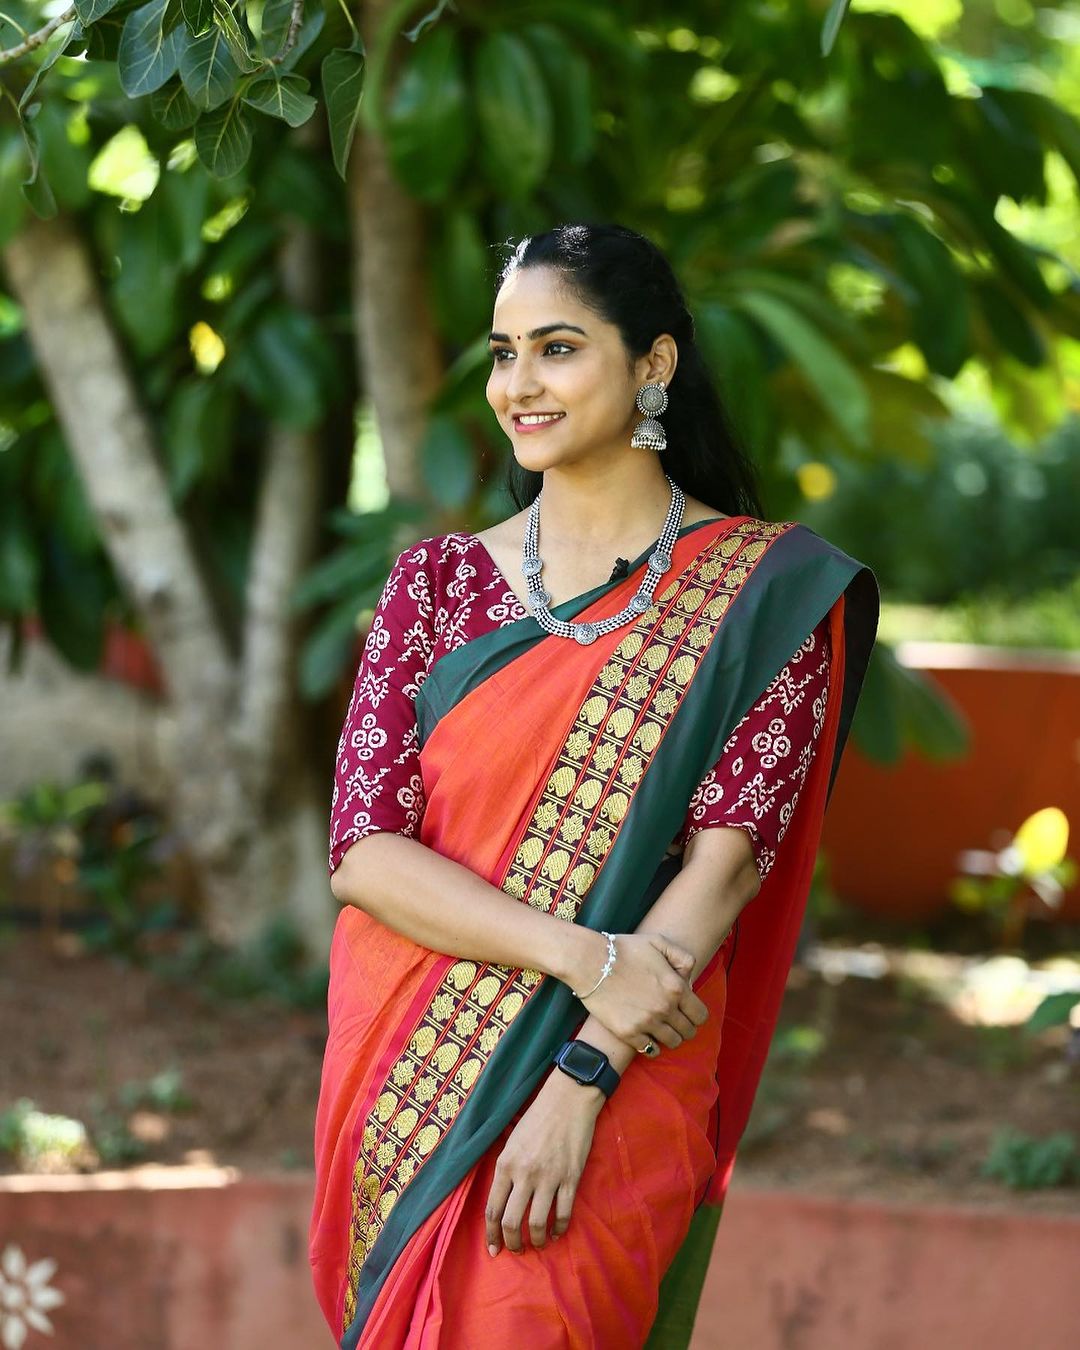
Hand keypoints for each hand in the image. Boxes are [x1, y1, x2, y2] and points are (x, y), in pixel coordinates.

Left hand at [484, 1070, 601, 1254]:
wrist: (568, 1100)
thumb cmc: (537, 1117)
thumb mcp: (511, 1140)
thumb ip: (505, 1169)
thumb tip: (500, 1199)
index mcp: (505, 1164)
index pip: (492, 1209)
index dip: (492, 1234)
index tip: (494, 1250)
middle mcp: (524, 1174)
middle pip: (511, 1222)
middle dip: (512, 1243)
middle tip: (516, 1249)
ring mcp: (549, 1178)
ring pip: (537, 1224)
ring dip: (536, 1241)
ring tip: (537, 1244)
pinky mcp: (570, 1179)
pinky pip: (564, 1214)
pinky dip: (559, 1229)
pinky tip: (556, 1233)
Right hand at [576, 932, 708, 1053]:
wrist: (590, 961)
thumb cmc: (624, 948)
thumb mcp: (658, 942)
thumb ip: (682, 958)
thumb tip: (690, 979)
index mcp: (676, 987)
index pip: (700, 1015)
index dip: (696, 1015)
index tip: (687, 1013)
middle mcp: (665, 1008)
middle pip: (688, 1032)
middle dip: (684, 1027)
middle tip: (674, 1021)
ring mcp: (647, 1022)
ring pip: (672, 1043)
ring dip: (669, 1037)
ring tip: (660, 1029)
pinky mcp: (628, 1033)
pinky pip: (650, 1050)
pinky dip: (652, 1047)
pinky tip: (647, 1038)